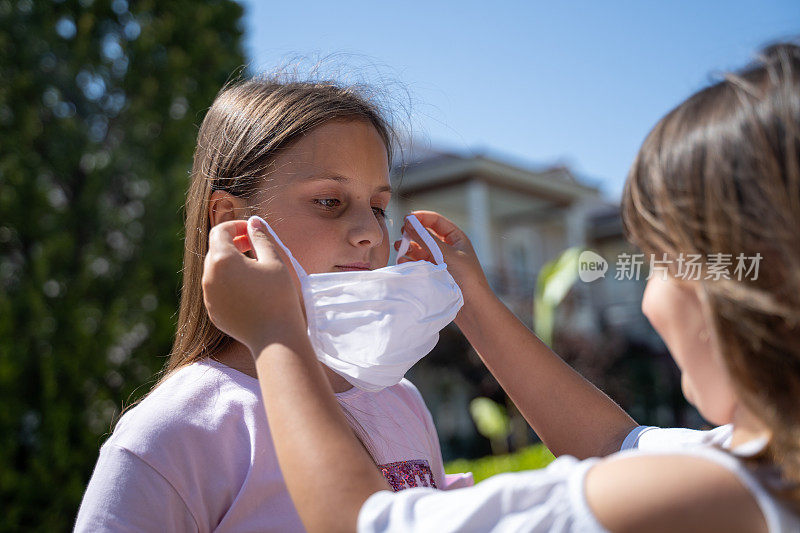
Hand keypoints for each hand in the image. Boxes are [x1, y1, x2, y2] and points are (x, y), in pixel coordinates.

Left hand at [202, 216, 305, 354]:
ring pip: (215, 271)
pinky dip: (229, 283)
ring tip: (255, 271)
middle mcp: (209, 276)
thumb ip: (262, 237)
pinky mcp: (213, 312)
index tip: (253, 233)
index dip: (236, 227)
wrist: (275, 338)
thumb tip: (253, 221)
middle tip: (255, 248)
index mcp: (222, 259)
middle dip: (233, 244)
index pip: (221, 231)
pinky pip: (217, 290)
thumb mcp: (275, 261)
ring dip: (231, 264)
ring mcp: (208, 296)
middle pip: (215, 250)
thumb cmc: (279, 296)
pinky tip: (250, 291)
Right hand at [394, 210, 490, 300]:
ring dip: (408, 247)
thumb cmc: (466, 277)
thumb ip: (426, 238)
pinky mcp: (432, 274)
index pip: (436, 221)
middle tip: (402, 234)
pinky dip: (409, 261)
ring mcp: (439, 261)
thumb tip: (409, 221)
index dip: (421, 217)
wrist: (472, 307)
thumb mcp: (447, 254)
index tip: (406, 218)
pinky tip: (402, 262)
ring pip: (419, 248)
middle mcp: (447, 247)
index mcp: (456, 238)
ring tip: (399, 248)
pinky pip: (418, 263)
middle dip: (412, 233)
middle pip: (425, 234)